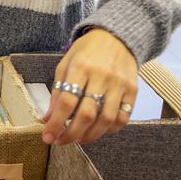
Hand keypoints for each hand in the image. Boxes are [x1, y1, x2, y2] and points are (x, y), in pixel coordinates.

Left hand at [42, 28, 137, 144]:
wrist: (116, 37)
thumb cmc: (86, 52)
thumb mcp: (66, 64)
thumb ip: (57, 91)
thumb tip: (48, 118)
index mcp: (80, 67)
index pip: (66, 101)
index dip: (56, 123)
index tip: (47, 136)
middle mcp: (101, 76)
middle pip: (87, 114)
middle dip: (71, 134)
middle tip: (61, 142)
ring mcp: (119, 84)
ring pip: (106, 119)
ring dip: (90, 135)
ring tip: (78, 139)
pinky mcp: (133, 90)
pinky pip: (123, 117)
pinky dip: (110, 130)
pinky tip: (99, 132)